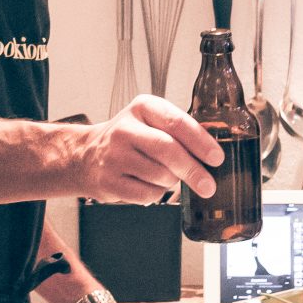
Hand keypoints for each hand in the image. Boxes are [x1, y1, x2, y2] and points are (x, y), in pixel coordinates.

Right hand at [77, 96, 224, 201]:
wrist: (85, 155)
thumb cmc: (130, 139)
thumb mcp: (151, 121)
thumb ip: (180, 131)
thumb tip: (213, 152)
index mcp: (143, 107)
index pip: (177, 122)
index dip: (201, 142)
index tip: (217, 158)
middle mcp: (125, 129)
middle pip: (169, 151)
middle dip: (193, 171)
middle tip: (208, 186)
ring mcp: (114, 156)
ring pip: (161, 175)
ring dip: (171, 181)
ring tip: (162, 175)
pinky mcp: (108, 181)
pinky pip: (147, 194)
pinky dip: (156, 194)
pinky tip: (147, 184)